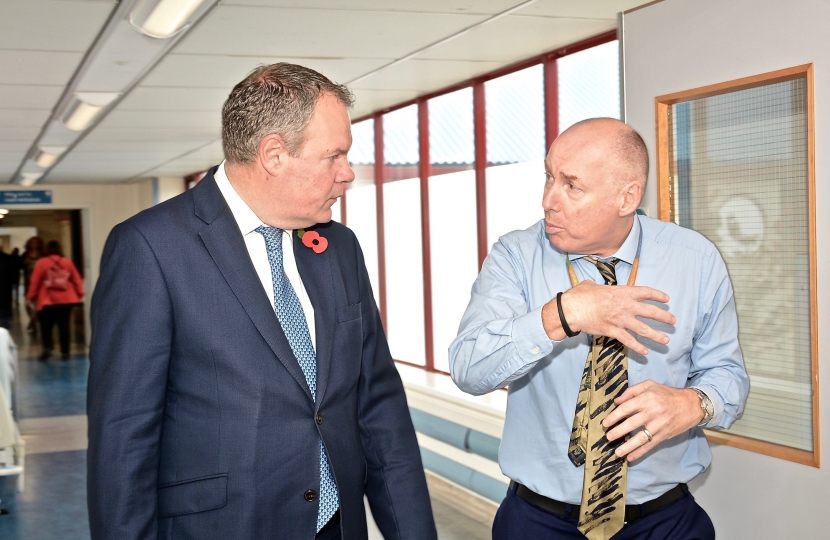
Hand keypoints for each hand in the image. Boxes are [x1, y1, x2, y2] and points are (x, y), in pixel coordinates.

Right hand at [541, 280, 675, 354]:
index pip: (646, 292)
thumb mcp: (592, 285)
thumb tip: (594, 287)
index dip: (658, 296)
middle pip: (651, 312)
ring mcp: (621, 320)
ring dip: (656, 336)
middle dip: (664, 317)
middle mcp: (626, 306)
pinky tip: (645, 352)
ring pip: (644, 329)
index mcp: (622, 292)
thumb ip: (599, 287)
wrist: (572, 310)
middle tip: (673, 321)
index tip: (667, 299)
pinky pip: (629, 341)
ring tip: (666, 341)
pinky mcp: (613, 332)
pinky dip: (638, 347)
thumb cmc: (580, 296)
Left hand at [602, 381, 704, 461]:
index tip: (605, 423)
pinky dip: (640, 452)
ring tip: (617, 452)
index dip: (614, 416)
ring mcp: (659, 425)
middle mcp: (652, 412)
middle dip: (618, 432)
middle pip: (631, 424)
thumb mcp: (650, 385)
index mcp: (647, 398)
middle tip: (608, 437)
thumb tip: (616, 401)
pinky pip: (650, 445)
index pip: (626, 408)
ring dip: (628, 446)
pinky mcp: (664, 435)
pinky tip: (631, 457)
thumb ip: (632, 391)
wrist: (691, 405)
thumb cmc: (668, 394)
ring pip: (641, 438)